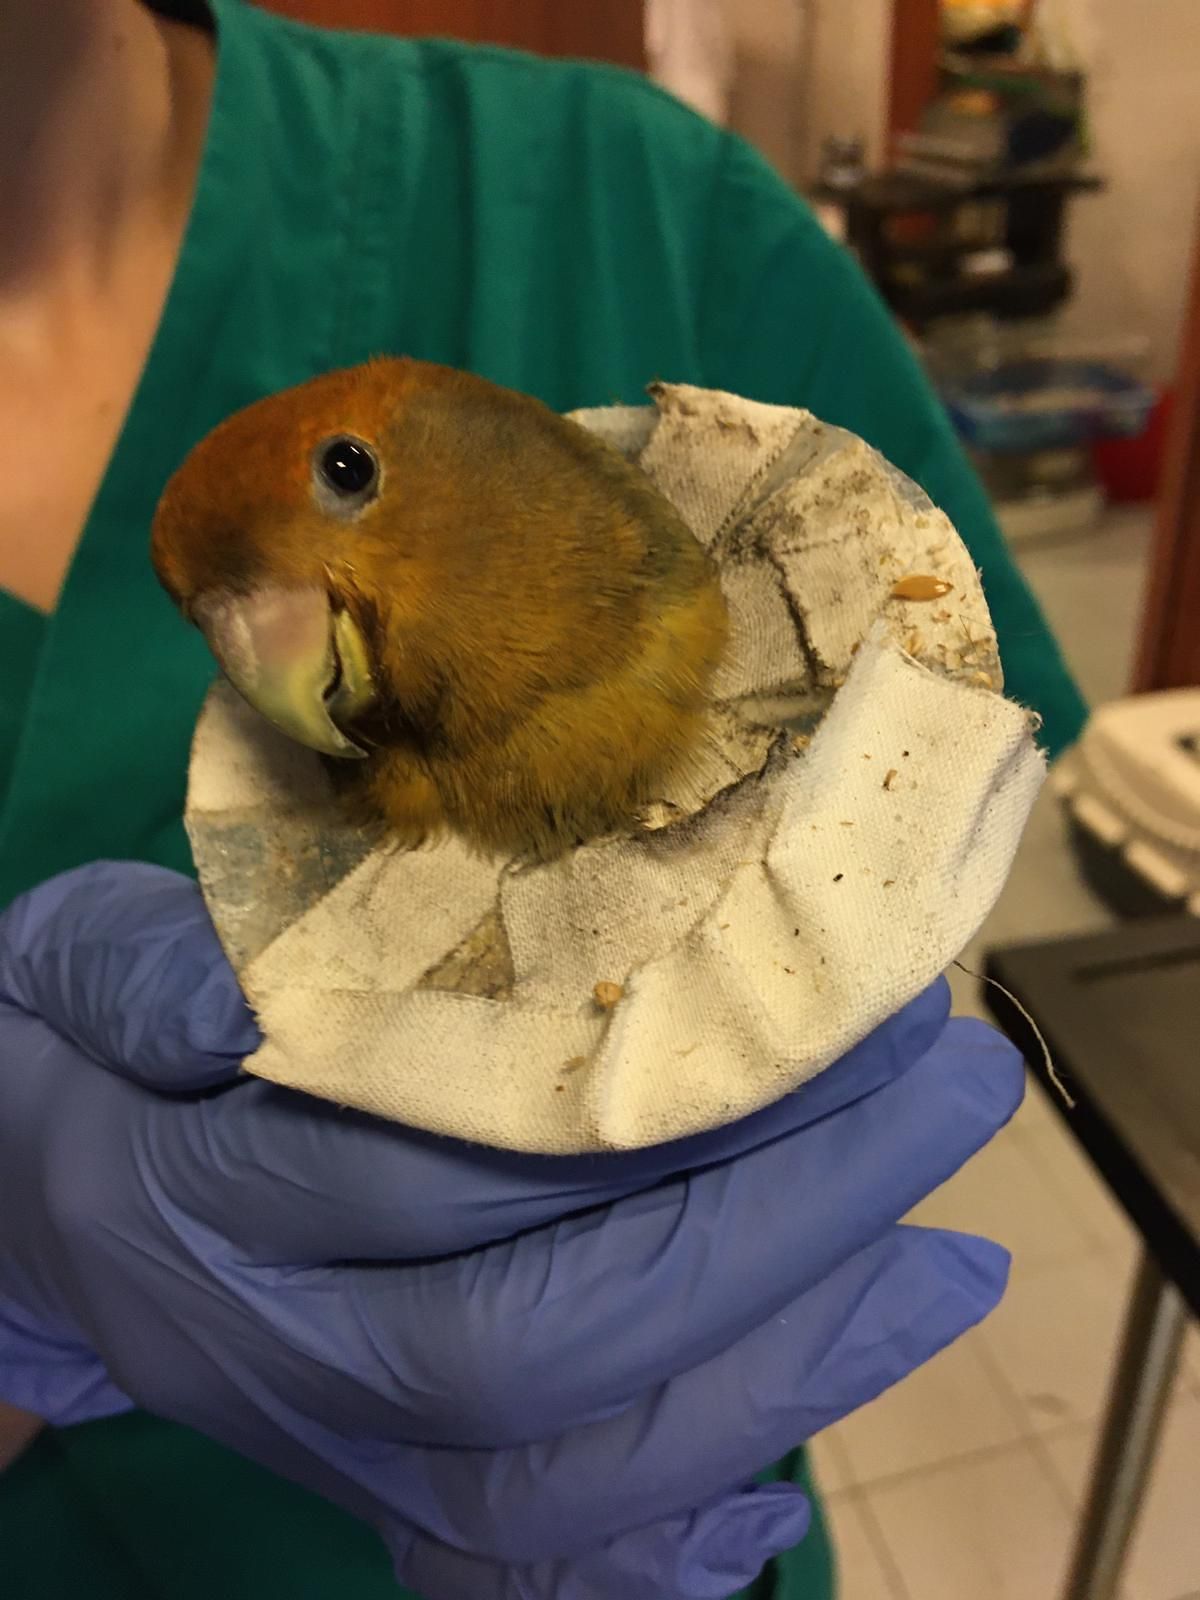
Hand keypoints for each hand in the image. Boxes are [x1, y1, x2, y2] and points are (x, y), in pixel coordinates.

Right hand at [0, 862, 1021, 1598]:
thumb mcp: (73, 967)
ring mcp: (340, 1440)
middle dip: (774, 1220)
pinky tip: (833, 1390)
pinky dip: (714, 1476)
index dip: (654, 1100)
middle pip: (542, 1337)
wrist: (18, 1201)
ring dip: (782, 1361)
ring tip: (948, 1255)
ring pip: (572, 1468)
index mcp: (198, 1199)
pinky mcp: (386, 1482)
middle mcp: (281, 1350)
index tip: (831, 1004)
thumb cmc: (77, 1049)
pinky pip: (558, 1541)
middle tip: (944, 1090)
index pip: (447, 1167)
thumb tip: (252, 999)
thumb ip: (150, 971)